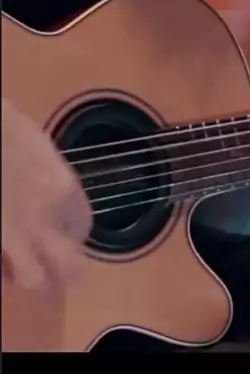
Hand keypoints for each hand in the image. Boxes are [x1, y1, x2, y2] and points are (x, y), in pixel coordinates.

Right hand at [2, 99, 91, 290]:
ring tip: (26, 268)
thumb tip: (57, 194)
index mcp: (63, 190)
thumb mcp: (40, 147)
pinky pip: (2, 271)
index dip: (75, 232)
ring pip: (33, 279)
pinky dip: (4, 271)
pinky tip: (3, 263)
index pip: (83, 227)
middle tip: (56, 264)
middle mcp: (44, 219)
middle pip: (69, 266)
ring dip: (33, 275)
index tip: (68, 231)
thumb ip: (53, 176)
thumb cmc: (6, 128)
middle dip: (65, 269)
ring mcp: (12, 236)